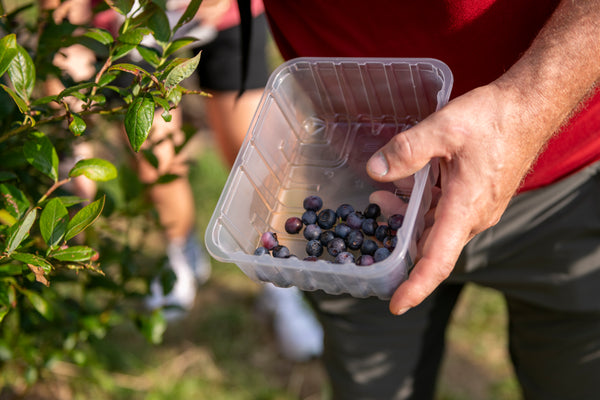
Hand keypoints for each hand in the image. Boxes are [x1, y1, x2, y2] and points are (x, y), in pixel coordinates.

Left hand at [367, 83, 545, 314]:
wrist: (529, 108)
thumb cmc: (493, 118)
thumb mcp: (444, 128)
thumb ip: (407, 150)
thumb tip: (375, 171)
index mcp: (465, 209)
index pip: (438, 260)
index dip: (415, 286)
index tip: (395, 305)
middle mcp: (473, 217)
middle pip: (430, 246)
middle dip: (399, 242)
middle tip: (372, 222)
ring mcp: (477, 209)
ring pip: (435, 229)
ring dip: (407, 220)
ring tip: (381, 198)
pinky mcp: (477, 198)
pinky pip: (445, 215)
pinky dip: (421, 208)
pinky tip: (406, 187)